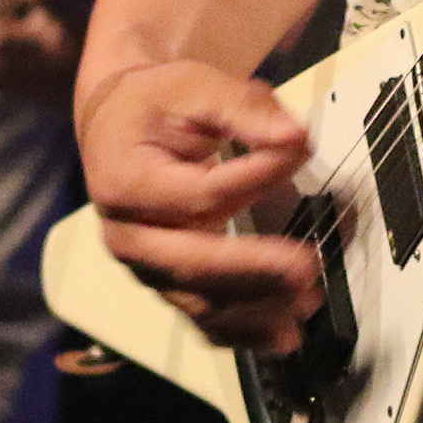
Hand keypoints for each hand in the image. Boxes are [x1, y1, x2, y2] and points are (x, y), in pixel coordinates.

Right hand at [75, 57, 321, 355]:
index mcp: (123, 182)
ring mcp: (145, 267)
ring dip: (255, 311)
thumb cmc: (153, 105)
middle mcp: (128, 234)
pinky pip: (201, 319)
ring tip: (304, 306)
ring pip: (199, 301)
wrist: (118, 125)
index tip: (299, 154)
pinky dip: (241, 333)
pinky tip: (279, 336)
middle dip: (253, 269)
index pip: (199, 194)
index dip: (253, 178)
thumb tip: (293, 136)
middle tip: (304, 267)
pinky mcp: (166, 283)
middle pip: (192, 262)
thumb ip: (242, 108)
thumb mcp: (191, 85)